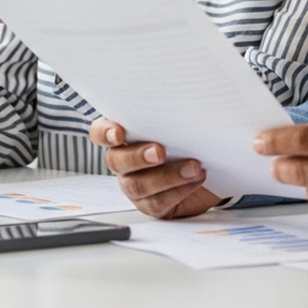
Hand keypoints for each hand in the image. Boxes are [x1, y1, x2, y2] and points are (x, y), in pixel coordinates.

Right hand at [90, 118, 221, 218]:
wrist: (208, 166)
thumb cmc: (187, 138)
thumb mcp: (177, 123)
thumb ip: (169, 115)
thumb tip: (183, 102)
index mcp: (122, 136)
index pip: (99, 132)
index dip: (105, 133)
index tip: (119, 133)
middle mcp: (123, 161)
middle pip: (116, 161)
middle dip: (139, 156)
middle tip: (160, 152)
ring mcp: (134, 185)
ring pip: (138, 185)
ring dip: (167, 176)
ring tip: (193, 168)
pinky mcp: (151, 204)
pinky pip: (158, 202)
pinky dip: (180, 190)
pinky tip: (196, 179)